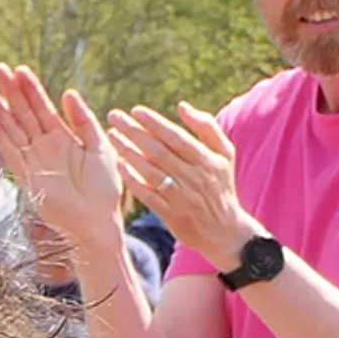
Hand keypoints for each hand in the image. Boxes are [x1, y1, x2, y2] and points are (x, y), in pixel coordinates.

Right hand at [0, 66, 126, 251]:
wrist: (98, 220)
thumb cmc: (105, 187)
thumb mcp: (100, 147)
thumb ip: (84, 121)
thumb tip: (68, 93)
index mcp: (63, 137)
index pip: (43, 107)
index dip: (31, 89)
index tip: (20, 70)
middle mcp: (44, 146)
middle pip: (24, 113)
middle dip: (11, 91)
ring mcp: (34, 160)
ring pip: (13, 129)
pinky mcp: (27, 178)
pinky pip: (10, 153)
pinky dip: (0, 137)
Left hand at [102, 102, 257, 269]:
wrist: (224, 230)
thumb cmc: (220, 185)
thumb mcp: (225, 154)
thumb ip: (207, 127)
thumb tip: (182, 106)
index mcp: (208, 160)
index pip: (177, 137)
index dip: (155, 123)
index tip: (135, 110)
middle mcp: (195, 177)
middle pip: (159, 151)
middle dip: (135, 132)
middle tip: (115, 117)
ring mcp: (182, 197)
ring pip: (151, 171)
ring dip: (129, 152)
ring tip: (113, 137)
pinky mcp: (170, 214)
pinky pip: (148, 194)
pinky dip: (133, 179)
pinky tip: (119, 165)